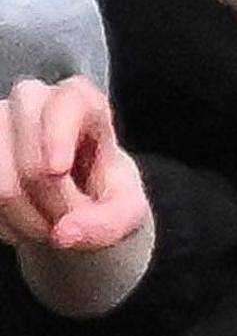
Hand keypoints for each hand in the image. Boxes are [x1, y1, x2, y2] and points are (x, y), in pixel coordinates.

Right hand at [2, 77, 148, 256]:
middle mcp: (32, 100)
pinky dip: (3, 220)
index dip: (57, 135)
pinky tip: (20, 222)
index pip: (67, 103)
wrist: (74, 198)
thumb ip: (107, 223)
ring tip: (46, 226)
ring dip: (25, 219)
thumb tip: (63, 235)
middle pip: (31, 162)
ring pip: (0, 181)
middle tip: (70, 222)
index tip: (57, 170)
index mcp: (81, 103)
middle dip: (54, 206)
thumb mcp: (125, 210)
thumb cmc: (104, 192)